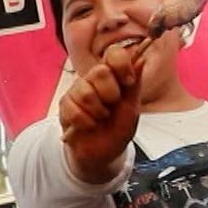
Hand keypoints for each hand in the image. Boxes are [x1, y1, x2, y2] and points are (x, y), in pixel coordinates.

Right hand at [59, 43, 145, 182]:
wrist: (103, 153)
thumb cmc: (118, 128)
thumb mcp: (132, 108)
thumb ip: (135, 85)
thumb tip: (141, 59)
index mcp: (113, 76)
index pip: (114, 54)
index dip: (122, 65)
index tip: (129, 82)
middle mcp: (94, 79)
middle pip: (100, 71)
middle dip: (110, 94)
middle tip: (112, 107)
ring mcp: (78, 90)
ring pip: (85, 92)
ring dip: (98, 112)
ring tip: (100, 118)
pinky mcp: (65, 105)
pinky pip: (73, 109)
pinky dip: (85, 123)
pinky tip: (89, 126)